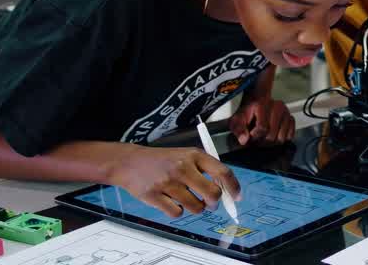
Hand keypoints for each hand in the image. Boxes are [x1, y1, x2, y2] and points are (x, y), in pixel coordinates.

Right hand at [106, 145, 241, 217]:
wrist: (130, 162)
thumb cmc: (163, 161)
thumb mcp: (186, 155)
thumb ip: (206, 169)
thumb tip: (227, 190)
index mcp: (194, 155)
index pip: (223, 172)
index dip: (233, 187)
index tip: (237, 197)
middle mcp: (182, 167)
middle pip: (212, 193)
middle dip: (214, 202)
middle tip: (210, 203)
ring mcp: (168, 182)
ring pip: (196, 207)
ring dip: (195, 208)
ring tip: (186, 199)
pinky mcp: (154, 195)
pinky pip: (177, 213)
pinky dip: (177, 211)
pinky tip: (170, 201)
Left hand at [228, 95, 294, 146]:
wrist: (255, 107)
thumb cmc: (247, 114)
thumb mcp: (237, 121)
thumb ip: (238, 129)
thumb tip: (244, 139)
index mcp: (262, 104)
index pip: (262, 128)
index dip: (255, 136)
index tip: (251, 134)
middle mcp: (276, 106)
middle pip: (272, 135)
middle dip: (263, 140)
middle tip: (258, 137)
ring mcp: (286, 112)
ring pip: (281, 137)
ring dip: (272, 141)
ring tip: (266, 135)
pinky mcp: (291, 118)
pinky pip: (290, 136)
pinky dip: (282, 138)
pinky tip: (275, 134)